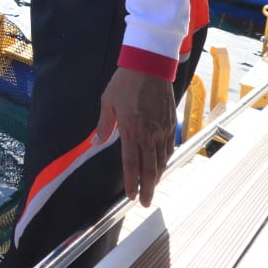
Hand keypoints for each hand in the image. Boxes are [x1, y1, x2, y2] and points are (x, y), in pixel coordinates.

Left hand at [94, 67, 175, 206]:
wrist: (149, 65)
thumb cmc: (125, 83)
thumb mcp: (107, 103)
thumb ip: (104, 125)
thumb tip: (96, 142)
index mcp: (131, 130)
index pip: (131, 164)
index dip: (132, 182)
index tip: (131, 195)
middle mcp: (149, 134)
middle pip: (150, 168)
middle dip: (148, 188)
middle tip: (146, 202)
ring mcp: (162, 129)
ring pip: (161, 159)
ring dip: (157, 175)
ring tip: (153, 186)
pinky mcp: (170, 122)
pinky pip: (169, 147)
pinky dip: (166, 159)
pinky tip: (162, 164)